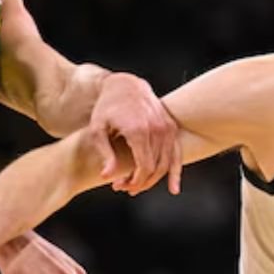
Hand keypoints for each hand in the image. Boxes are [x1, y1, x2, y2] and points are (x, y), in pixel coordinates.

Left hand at [88, 72, 180, 195]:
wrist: (125, 84)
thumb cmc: (107, 107)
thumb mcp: (97, 129)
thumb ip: (105, 153)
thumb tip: (107, 177)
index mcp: (139, 130)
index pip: (143, 166)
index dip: (134, 181)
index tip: (120, 186)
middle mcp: (157, 129)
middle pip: (155, 167)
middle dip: (140, 182)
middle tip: (124, 188)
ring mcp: (167, 127)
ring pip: (166, 163)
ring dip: (153, 179)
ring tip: (137, 186)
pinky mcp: (171, 126)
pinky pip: (176, 153)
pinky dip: (176, 172)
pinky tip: (174, 188)